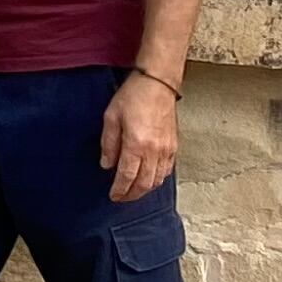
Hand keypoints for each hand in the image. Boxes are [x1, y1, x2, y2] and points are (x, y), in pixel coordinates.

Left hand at [100, 72, 177, 202]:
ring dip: (145, 190)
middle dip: (132, 195)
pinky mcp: (174, 145)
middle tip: (122, 198)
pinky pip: (167, 170)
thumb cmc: (133, 96)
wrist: (157, 84)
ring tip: (133, 191)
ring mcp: (166, 149)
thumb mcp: (111, 118)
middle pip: (144, 184)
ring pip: (157, 180)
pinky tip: (149, 178)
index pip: (127, 176)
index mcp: (136, 144)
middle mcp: (154, 150)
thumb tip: (107, 165)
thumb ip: (109, 144)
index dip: (119, 190)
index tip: (113, 196)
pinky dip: (157, 179)